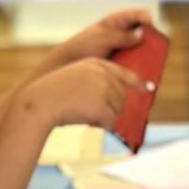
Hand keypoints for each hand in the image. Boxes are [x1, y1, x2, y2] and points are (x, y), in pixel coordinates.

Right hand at [18, 58, 149, 129]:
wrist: (41, 102)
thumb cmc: (53, 95)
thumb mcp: (76, 77)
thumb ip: (97, 82)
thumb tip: (118, 100)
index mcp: (96, 64)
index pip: (124, 73)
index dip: (138, 82)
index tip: (148, 88)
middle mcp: (103, 74)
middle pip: (122, 96)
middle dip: (110, 107)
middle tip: (90, 110)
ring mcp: (104, 90)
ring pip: (117, 110)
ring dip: (104, 116)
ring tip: (83, 113)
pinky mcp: (102, 106)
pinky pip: (110, 121)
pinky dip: (100, 124)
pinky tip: (85, 120)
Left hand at [54, 8, 154, 62]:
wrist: (68, 64)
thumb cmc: (83, 46)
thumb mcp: (103, 38)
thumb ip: (121, 35)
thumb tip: (141, 33)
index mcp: (118, 21)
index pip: (139, 15)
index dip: (147, 18)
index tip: (149, 26)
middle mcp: (123, 34)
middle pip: (145, 33)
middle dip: (152, 39)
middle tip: (157, 47)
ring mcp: (123, 49)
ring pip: (143, 49)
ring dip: (149, 55)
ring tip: (154, 61)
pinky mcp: (122, 63)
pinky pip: (136, 63)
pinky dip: (142, 66)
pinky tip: (146, 72)